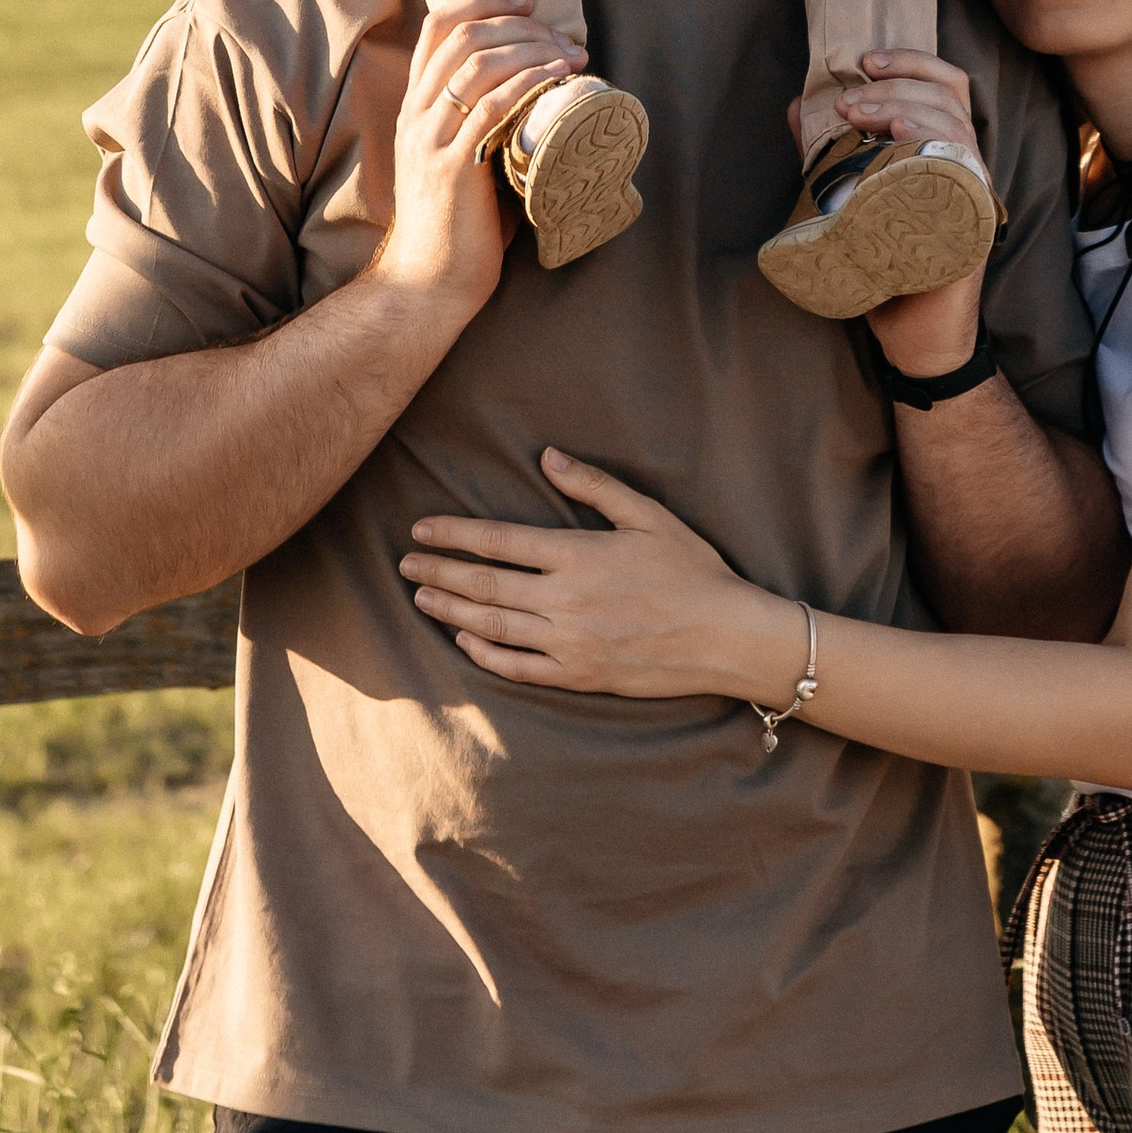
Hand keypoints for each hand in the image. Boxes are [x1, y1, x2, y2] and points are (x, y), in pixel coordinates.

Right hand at [373, 0, 576, 322]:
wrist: (427, 284)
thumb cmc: (457, 225)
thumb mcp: (462, 158)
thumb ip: (484, 120)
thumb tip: (541, 87)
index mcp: (415, 107)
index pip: (437, 26)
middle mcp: (417, 115)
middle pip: (462, 36)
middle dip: (518, 22)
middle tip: (563, 33)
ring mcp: (431, 140)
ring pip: (476, 65)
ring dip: (530, 49)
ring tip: (571, 54)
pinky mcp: (452, 169)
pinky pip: (491, 110)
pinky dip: (527, 83)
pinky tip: (556, 78)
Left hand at [400, 449, 801, 703]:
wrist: (727, 637)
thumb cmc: (692, 569)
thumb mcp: (647, 514)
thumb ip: (593, 485)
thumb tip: (547, 456)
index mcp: (579, 555)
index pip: (498, 542)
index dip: (453, 536)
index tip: (420, 530)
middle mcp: (566, 601)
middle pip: (485, 586)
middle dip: (439, 574)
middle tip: (404, 565)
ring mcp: (571, 644)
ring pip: (493, 627)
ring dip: (451, 612)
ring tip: (422, 598)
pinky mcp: (580, 676)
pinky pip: (520, 668)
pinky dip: (486, 655)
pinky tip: (466, 641)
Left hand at [789, 45, 994, 384]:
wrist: (912, 330)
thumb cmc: (887, 258)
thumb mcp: (851, 193)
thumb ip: (828, 150)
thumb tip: (798, 105)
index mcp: (945, 148)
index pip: (947, 85)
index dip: (912, 61)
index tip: (864, 60)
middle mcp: (966, 164)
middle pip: (949, 97)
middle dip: (895, 85)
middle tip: (848, 100)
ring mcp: (971, 192)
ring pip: (954, 126)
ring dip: (903, 108)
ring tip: (859, 115)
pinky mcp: (969, 222)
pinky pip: (963, 170)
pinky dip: (931, 144)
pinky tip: (899, 137)